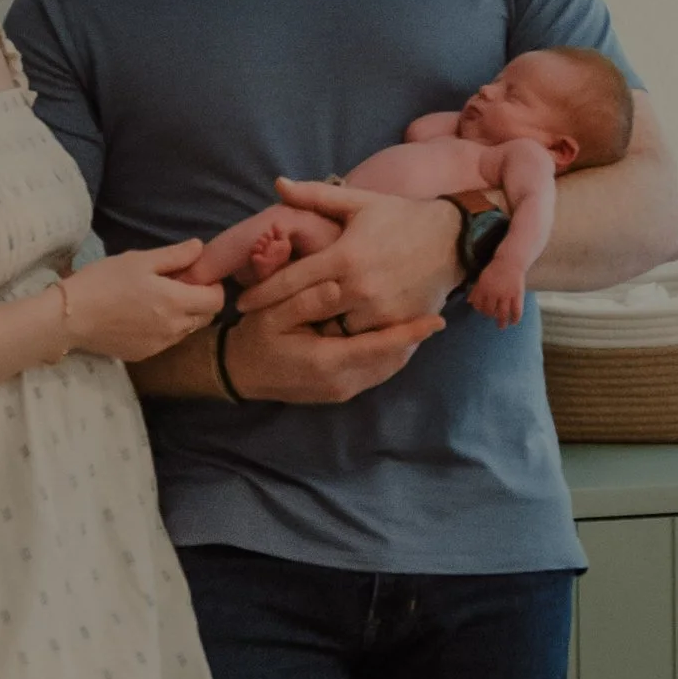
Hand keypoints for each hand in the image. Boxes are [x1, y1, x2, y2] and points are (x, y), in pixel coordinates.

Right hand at [63, 242, 223, 363]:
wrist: (71, 317)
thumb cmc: (104, 281)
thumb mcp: (139, 260)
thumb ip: (175, 256)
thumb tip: (200, 248)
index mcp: (176, 302)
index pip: (216, 300)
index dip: (212, 286)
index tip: (195, 276)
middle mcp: (174, 328)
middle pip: (206, 317)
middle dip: (201, 301)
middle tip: (178, 286)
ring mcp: (160, 345)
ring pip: (187, 330)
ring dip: (184, 315)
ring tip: (158, 300)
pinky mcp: (145, 355)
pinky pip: (167, 341)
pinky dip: (166, 328)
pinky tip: (143, 316)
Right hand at [220, 299, 444, 401]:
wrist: (240, 373)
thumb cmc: (255, 337)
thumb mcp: (273, 313)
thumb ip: (306, 300)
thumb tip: (337, 286)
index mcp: (327, 361)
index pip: (380, 347)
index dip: (410, 333)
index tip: (437, 319)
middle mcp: (341, 382)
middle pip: (392, 359)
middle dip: (412, 336)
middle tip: (429, 307)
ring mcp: (342, 391)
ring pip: (388, 367)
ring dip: (403, 345)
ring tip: (416, 317)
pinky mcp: (341, 392)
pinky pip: (376, 372)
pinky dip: (389, 353)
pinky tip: (391, 332)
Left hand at [238, 184, 463, 333]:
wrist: (454, 239)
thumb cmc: (401, 217)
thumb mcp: (359, 202)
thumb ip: (316, 196)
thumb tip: (278, 184)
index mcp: (345, 256)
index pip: (293, 280)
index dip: (263, 292)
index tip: (243, 303)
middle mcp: (360, 287)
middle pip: (307, 311)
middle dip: (280, 317)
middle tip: (257, 324)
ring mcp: (380, 310)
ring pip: (333, 332)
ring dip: (313, 333)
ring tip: (288, 334)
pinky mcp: (398, 326)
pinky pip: (361, 341)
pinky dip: (344, 340)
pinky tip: (326, 341)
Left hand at [469, 258, 527, 326]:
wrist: (511, 261)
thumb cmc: (495, 269)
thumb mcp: (482, 278)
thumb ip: (476, 290)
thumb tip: (469, 302)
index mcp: (483, 288)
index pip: (478, 304)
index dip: (479, 309)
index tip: (482, 311)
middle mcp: (494, 293)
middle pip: (490, 310)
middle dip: (489, 315)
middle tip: (492, 316)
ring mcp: (506, 295)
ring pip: (502, 313)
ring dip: (501, 322)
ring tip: (501, 327)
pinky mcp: (517, 295)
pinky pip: (516, 310)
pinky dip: (515, 318)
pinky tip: (514, 322)